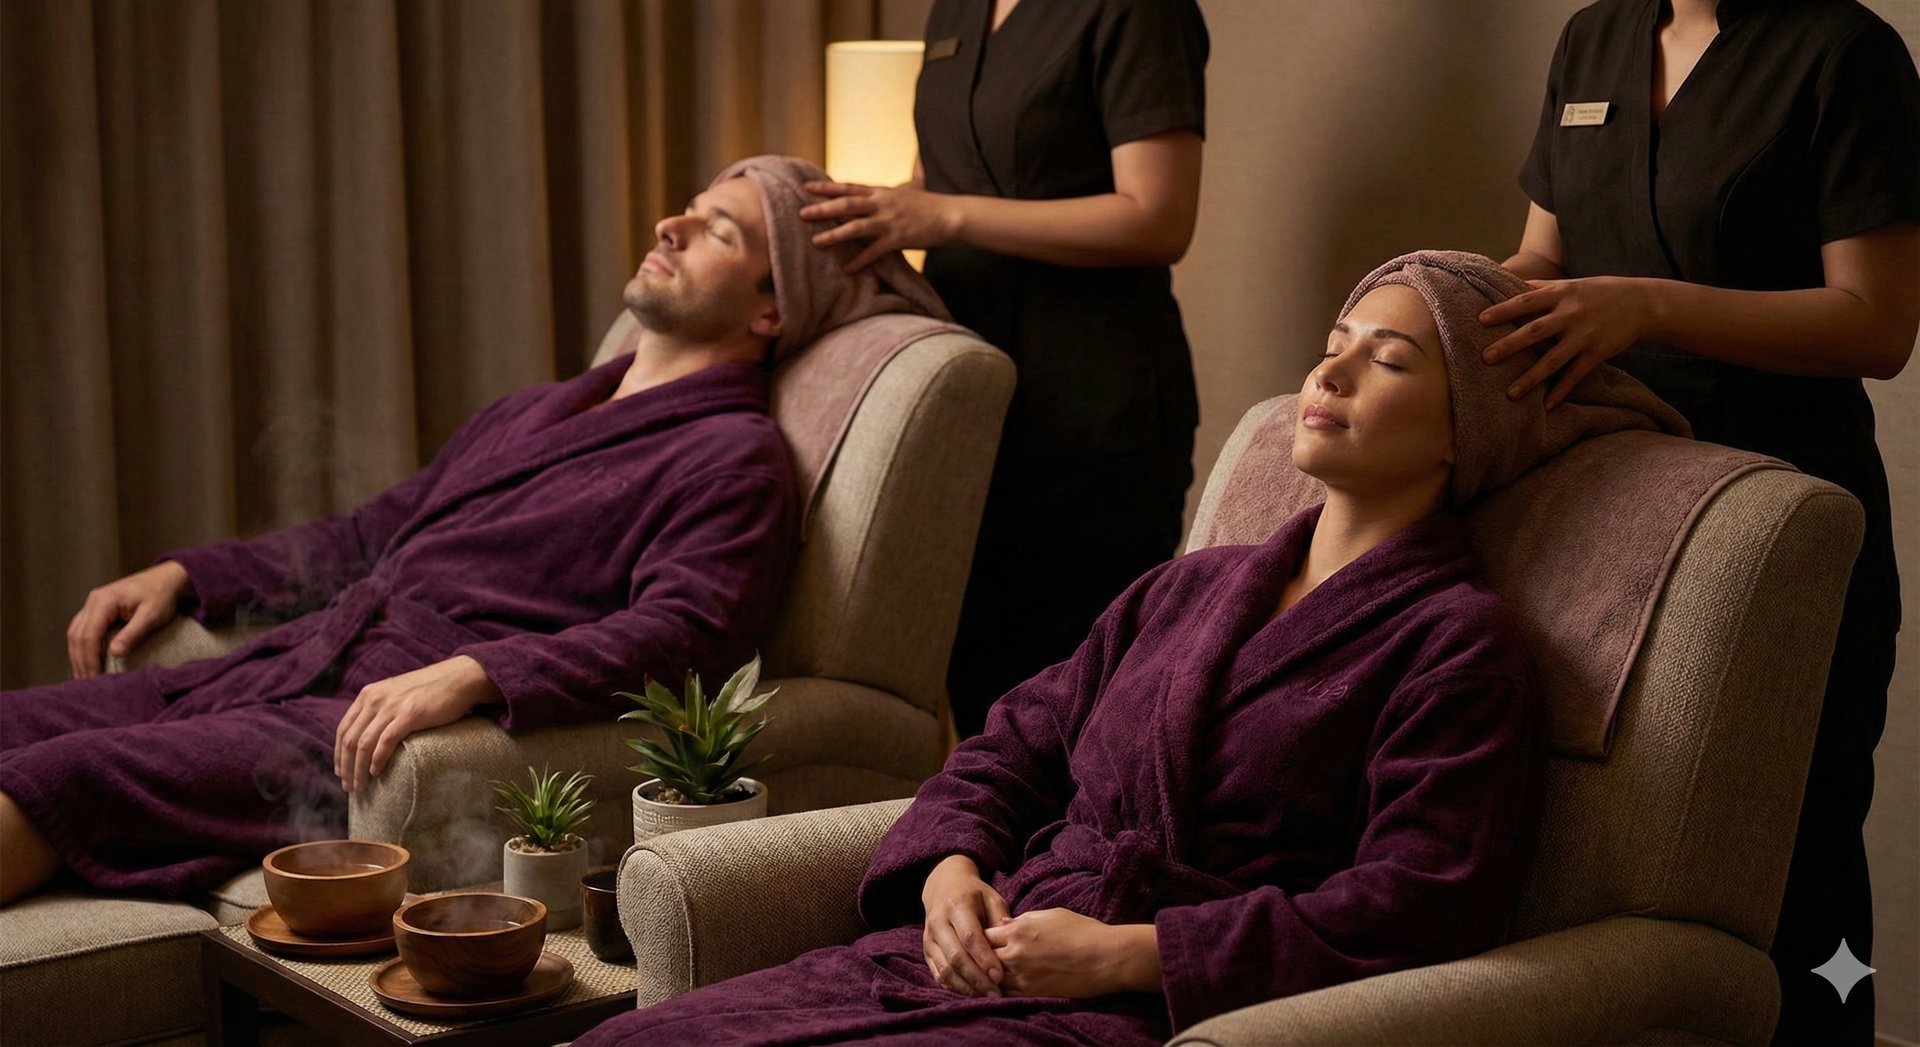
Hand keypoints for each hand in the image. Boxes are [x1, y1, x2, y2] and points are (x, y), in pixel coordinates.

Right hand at [66, 561, 192, 678]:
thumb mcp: (152, 615)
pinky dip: (81, 647)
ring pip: (75, 633)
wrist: (166, 579)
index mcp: (104, 601)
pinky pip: (81, 630)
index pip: (89, 635)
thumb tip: (115, 654)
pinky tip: (85, 662)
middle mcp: (93, 601)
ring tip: (82, 678)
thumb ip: (133, 633)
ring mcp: (92, 604)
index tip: (94, 678)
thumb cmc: (161, 595)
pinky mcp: (96, 609)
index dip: (89, 659)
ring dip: (77, 656)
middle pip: (77, 635)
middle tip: (85, 684)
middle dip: (80, 661)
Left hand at [333, 655, 498, 791]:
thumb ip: (381, 709)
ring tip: (360, 786)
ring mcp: (391, 706)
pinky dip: (377, 760)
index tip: (341, 772)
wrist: (460, 678)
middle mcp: (375, 699)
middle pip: (349, 739)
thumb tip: (370, 734)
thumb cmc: (432, 690)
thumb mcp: (397, 694)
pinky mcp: (409, 715)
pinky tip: (376, 772)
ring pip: (363, 744)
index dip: (338, 754)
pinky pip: (385, 742)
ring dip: (358, 769)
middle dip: (346, 767)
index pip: (343, 729)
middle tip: (349, 786)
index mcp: (369, 694)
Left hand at [799, 181, 958, 272]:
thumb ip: (885, 195)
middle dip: (823, 209)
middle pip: (846, 204)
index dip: (826, 187)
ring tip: (816, 242)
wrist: (950, 214)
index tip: (806, 187)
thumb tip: (873, 195)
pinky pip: (874, 251)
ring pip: (856, 227)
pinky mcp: (898, 238)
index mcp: (881, 192)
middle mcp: (882, 203)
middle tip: (802, 213)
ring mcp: (889, 221)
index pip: (848, 187)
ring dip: (835, 235)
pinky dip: (860, 260)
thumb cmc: (927, 206)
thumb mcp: (904, 193)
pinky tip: (847, 269)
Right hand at [920, 854, 1012, 996]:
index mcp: (956, 905)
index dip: (984, 959)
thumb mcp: (992, 899)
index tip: (999, 976)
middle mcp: (938, 922)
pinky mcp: (926, 950)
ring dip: (966, 987)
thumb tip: (1010, 948)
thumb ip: (1001, 921)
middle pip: (956, 957)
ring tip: (986, 996)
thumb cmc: (974, 895)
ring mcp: (929, 938)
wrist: (944, 886)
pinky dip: (954, 987)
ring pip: (944, 970)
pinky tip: (972, 992)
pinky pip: (938, 974)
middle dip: (977, 979)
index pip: (970, 937)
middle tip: (996, 993)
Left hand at [984, 908, 1159, 997]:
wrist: (1105, 958)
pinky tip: (1002, 986)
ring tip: (988, 974)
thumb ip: (1023, 919)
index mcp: (1019, 929)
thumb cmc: (1083, 931)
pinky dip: (1001, 989)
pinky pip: (1006, 993)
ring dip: (988, 976)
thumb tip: (1004, 924)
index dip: (981, 936)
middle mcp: (1015, 953)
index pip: (984, 934)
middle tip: (980, 958)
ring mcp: (1022, 975)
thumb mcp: (1052, 915)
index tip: (982, 938)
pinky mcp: (1032, 993)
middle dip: (981, 957)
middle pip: (983, 957)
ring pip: (991, 978)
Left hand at [1479, 276, 1655, 408]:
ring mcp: (1584, 335)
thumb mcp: (1569, 284)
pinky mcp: (1597, 353)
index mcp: (1561, 294)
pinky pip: (1576, 375)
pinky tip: (1547, 406)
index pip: (1526, 301)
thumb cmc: (1597, 292)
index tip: (1480, 320)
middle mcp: (1571, 314)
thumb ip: (1539, 287)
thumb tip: (1506, 281)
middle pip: (1535, 331)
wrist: (1642, 303)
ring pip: (1554, 359)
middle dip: (1510, 345)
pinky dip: (1562, 391)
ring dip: (1531, 378)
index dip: (1504, 310)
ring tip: (1510, 394)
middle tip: (1485, 358)